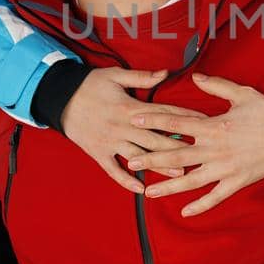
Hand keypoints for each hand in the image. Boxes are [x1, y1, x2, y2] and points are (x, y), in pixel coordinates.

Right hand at [60, 68, 210, 192]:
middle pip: (155, 140)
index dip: (185, 118)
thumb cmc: (90, 84)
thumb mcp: (115, 75)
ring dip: (159, 167)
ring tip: (179, 175)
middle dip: (179, 148)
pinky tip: (140, 189)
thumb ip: (141, 77)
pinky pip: (113, 170)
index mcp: (130, 108)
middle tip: (200, 156)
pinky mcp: (99, 153)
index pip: (163, 114)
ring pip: (139, 157)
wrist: (59, 98)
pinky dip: (126, 180)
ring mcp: (110, 143)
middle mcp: (123, 128)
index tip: (203, 122)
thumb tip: (165, 73)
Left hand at [132, 74, 263, 215]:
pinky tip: (184, 211)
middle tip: (130, 162)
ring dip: (168, 186)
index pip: (177, 123)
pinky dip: (200, 206)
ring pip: (190, 180)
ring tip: (148, 192)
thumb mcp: (242, 93)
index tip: (135, 120)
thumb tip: (196, 77)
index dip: (154, 121)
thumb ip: (216, 86)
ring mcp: (225, 168)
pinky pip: (215, 197)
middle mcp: (215, 149)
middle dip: (151, 158)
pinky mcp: (237, 182)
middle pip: (176, 154)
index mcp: (214, 126)